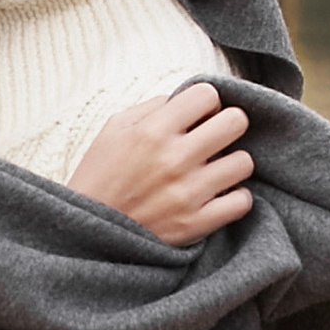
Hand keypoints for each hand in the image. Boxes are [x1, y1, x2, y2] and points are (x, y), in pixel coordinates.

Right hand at [68, 81, 255, 244]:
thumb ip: (152, 108)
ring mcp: (188, 193)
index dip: (205, 103)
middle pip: (236, 122)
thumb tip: (185, 99)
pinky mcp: (195, 224)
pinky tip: (217, 196)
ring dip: (232, 164)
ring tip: (215, 171)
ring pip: (244, 162)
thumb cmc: (99, 176)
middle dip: (228, 126)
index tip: (198, 117)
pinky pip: (242, 202)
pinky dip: (234, 198)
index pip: (208, 95)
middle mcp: (173, 159)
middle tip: (214, 139)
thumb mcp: (113, 130)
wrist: (86, 234)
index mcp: (152, 131)